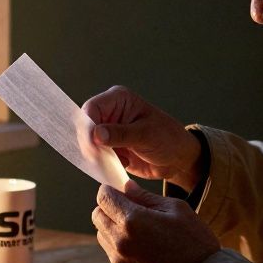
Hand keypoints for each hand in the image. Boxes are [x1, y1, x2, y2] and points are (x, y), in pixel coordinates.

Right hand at [82, 85, 203, 191]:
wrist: (177, 159)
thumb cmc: (168, 139)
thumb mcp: (146, 135)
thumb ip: (121, 134)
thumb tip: (96, 135)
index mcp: (118, 99)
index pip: (92, 108)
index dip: (88, 127)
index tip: (93, 145)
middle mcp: (110, 112)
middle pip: (85, 125)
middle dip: (91, 143)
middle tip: (102, 158)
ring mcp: (108, 129)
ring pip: (88, 142)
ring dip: (97, 154)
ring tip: (118, 160)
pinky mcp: (108, 146)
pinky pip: (95, 154)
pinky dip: (103, 162)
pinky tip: (121, 163)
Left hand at [92, 180, 220, 262]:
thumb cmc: (195, 242)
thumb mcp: (176, 210)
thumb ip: (146, 197)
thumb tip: (126, 187)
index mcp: (132, 220)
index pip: (103, 197)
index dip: (110, 191)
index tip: (120, 193)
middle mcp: (120, 241)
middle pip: (97, 216)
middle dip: (109, 209)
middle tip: (130, 211)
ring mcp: (119, 262)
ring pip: (102, 236)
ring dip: (113, 229)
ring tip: (140, 233)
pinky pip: (112, 256)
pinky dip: (121, 249)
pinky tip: (144, 251)